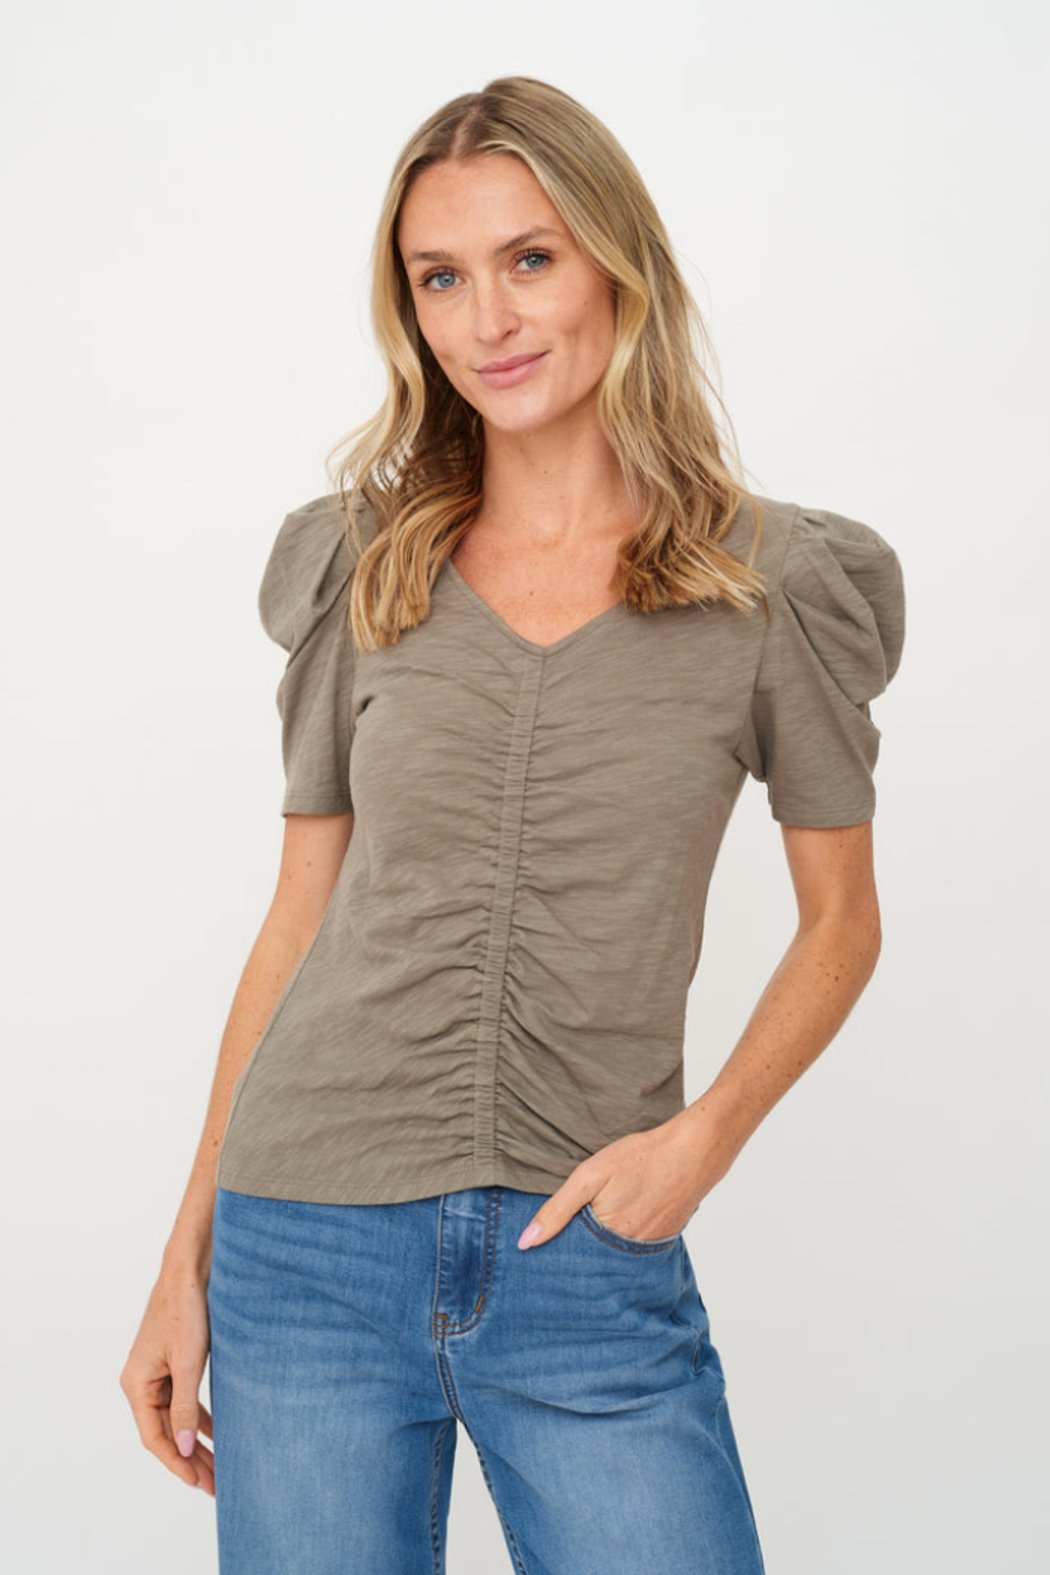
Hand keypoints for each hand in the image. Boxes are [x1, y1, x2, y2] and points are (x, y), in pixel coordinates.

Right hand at [119, 1262, 214, 1494]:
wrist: (190, 1269)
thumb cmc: (185, 1309)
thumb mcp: (188, 1362)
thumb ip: (185, 1406)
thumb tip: (186, 1447)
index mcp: (137, 1384)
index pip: (155, 1437)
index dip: (177, 1462)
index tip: (198, 1482)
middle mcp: (142, 1382)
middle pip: (167, 1431)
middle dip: (191, 1458)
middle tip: (216, 1484)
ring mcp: (157, 1372)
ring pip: (177, 1418)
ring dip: (197, 1440)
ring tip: (219, 1466)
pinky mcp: (173, 1362)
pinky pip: (183, 1400)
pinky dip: (199, 1417)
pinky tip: (217, 1433)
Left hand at [516, 1108, 735, 1248]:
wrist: (694, 1152)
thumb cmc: (641, 1159)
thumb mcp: (590, 1176)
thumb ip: (557, 1210)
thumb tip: (526, 1242)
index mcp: (608, 1240)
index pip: (573, 1263)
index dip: (557, 1257)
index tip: (539, 1258)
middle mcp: (630, 1254)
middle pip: (594, 1264)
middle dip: (577, 1259)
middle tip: (563, 1246)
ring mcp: (650, 1249)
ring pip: (614, 1257)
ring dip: (600, 1251)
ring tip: (588, 1236)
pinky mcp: (663, 1239)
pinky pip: (635, 1249)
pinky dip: (622, 1242)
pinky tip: (619, 1223)